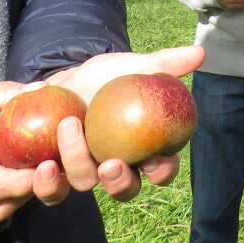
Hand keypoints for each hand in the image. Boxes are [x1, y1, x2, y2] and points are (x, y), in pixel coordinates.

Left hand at [42, 46, 204, 201]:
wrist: (65, 80)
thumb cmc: (106, 77)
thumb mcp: (133, 67)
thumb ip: (164, 64)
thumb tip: (200, 53)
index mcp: (141, 149)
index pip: (161, 169)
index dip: (162, 170)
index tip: (155, 158)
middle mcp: (115, 166)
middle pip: (124, 188)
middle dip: (119, 183)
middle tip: (110, 164)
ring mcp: (83, 171)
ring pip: (85, 184)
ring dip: (77, 163)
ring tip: (70, 127)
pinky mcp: (54, 174)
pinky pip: (52, 189)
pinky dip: (46, 182)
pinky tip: (44, 164)